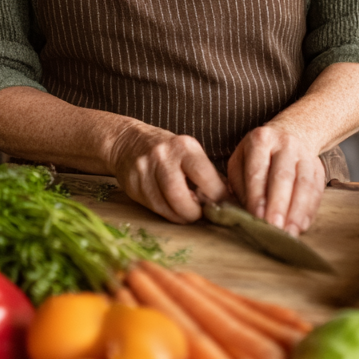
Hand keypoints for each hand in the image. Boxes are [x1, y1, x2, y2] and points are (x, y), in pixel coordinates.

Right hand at [108, 121, 227, 222]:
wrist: (128, 141)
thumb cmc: (168, 151)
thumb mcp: (189, 153)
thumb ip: (207, 175)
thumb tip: (229, 201)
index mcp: (184, 146)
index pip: (204, 176)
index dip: (216, 196)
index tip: (223, 206)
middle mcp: (163, 156)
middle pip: (180, 196)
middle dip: (193, 213)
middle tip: (200, 215)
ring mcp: (144, 170)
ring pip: (165, 206)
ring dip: (180, 216)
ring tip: (187, 213)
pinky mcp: (132, 184)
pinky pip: (153, 207)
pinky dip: (166, 213)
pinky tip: (171, 208)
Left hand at [227, 125, 324, 235]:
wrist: (288, 135)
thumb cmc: (256, 157)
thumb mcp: (241, 163)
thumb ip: (241, 187)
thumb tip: (246, 215)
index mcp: (261, 140)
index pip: (258, 170)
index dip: (258, 195)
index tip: (257, 217)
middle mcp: (285, 144)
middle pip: (283, 176)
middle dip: (279, 204)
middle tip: (275, 227)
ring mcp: (304, 154)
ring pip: (304, 184)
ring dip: (297, 211)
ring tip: (290, 232)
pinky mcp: (318, 167)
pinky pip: (317, 190)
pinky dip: (310, 210)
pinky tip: (302, 225)